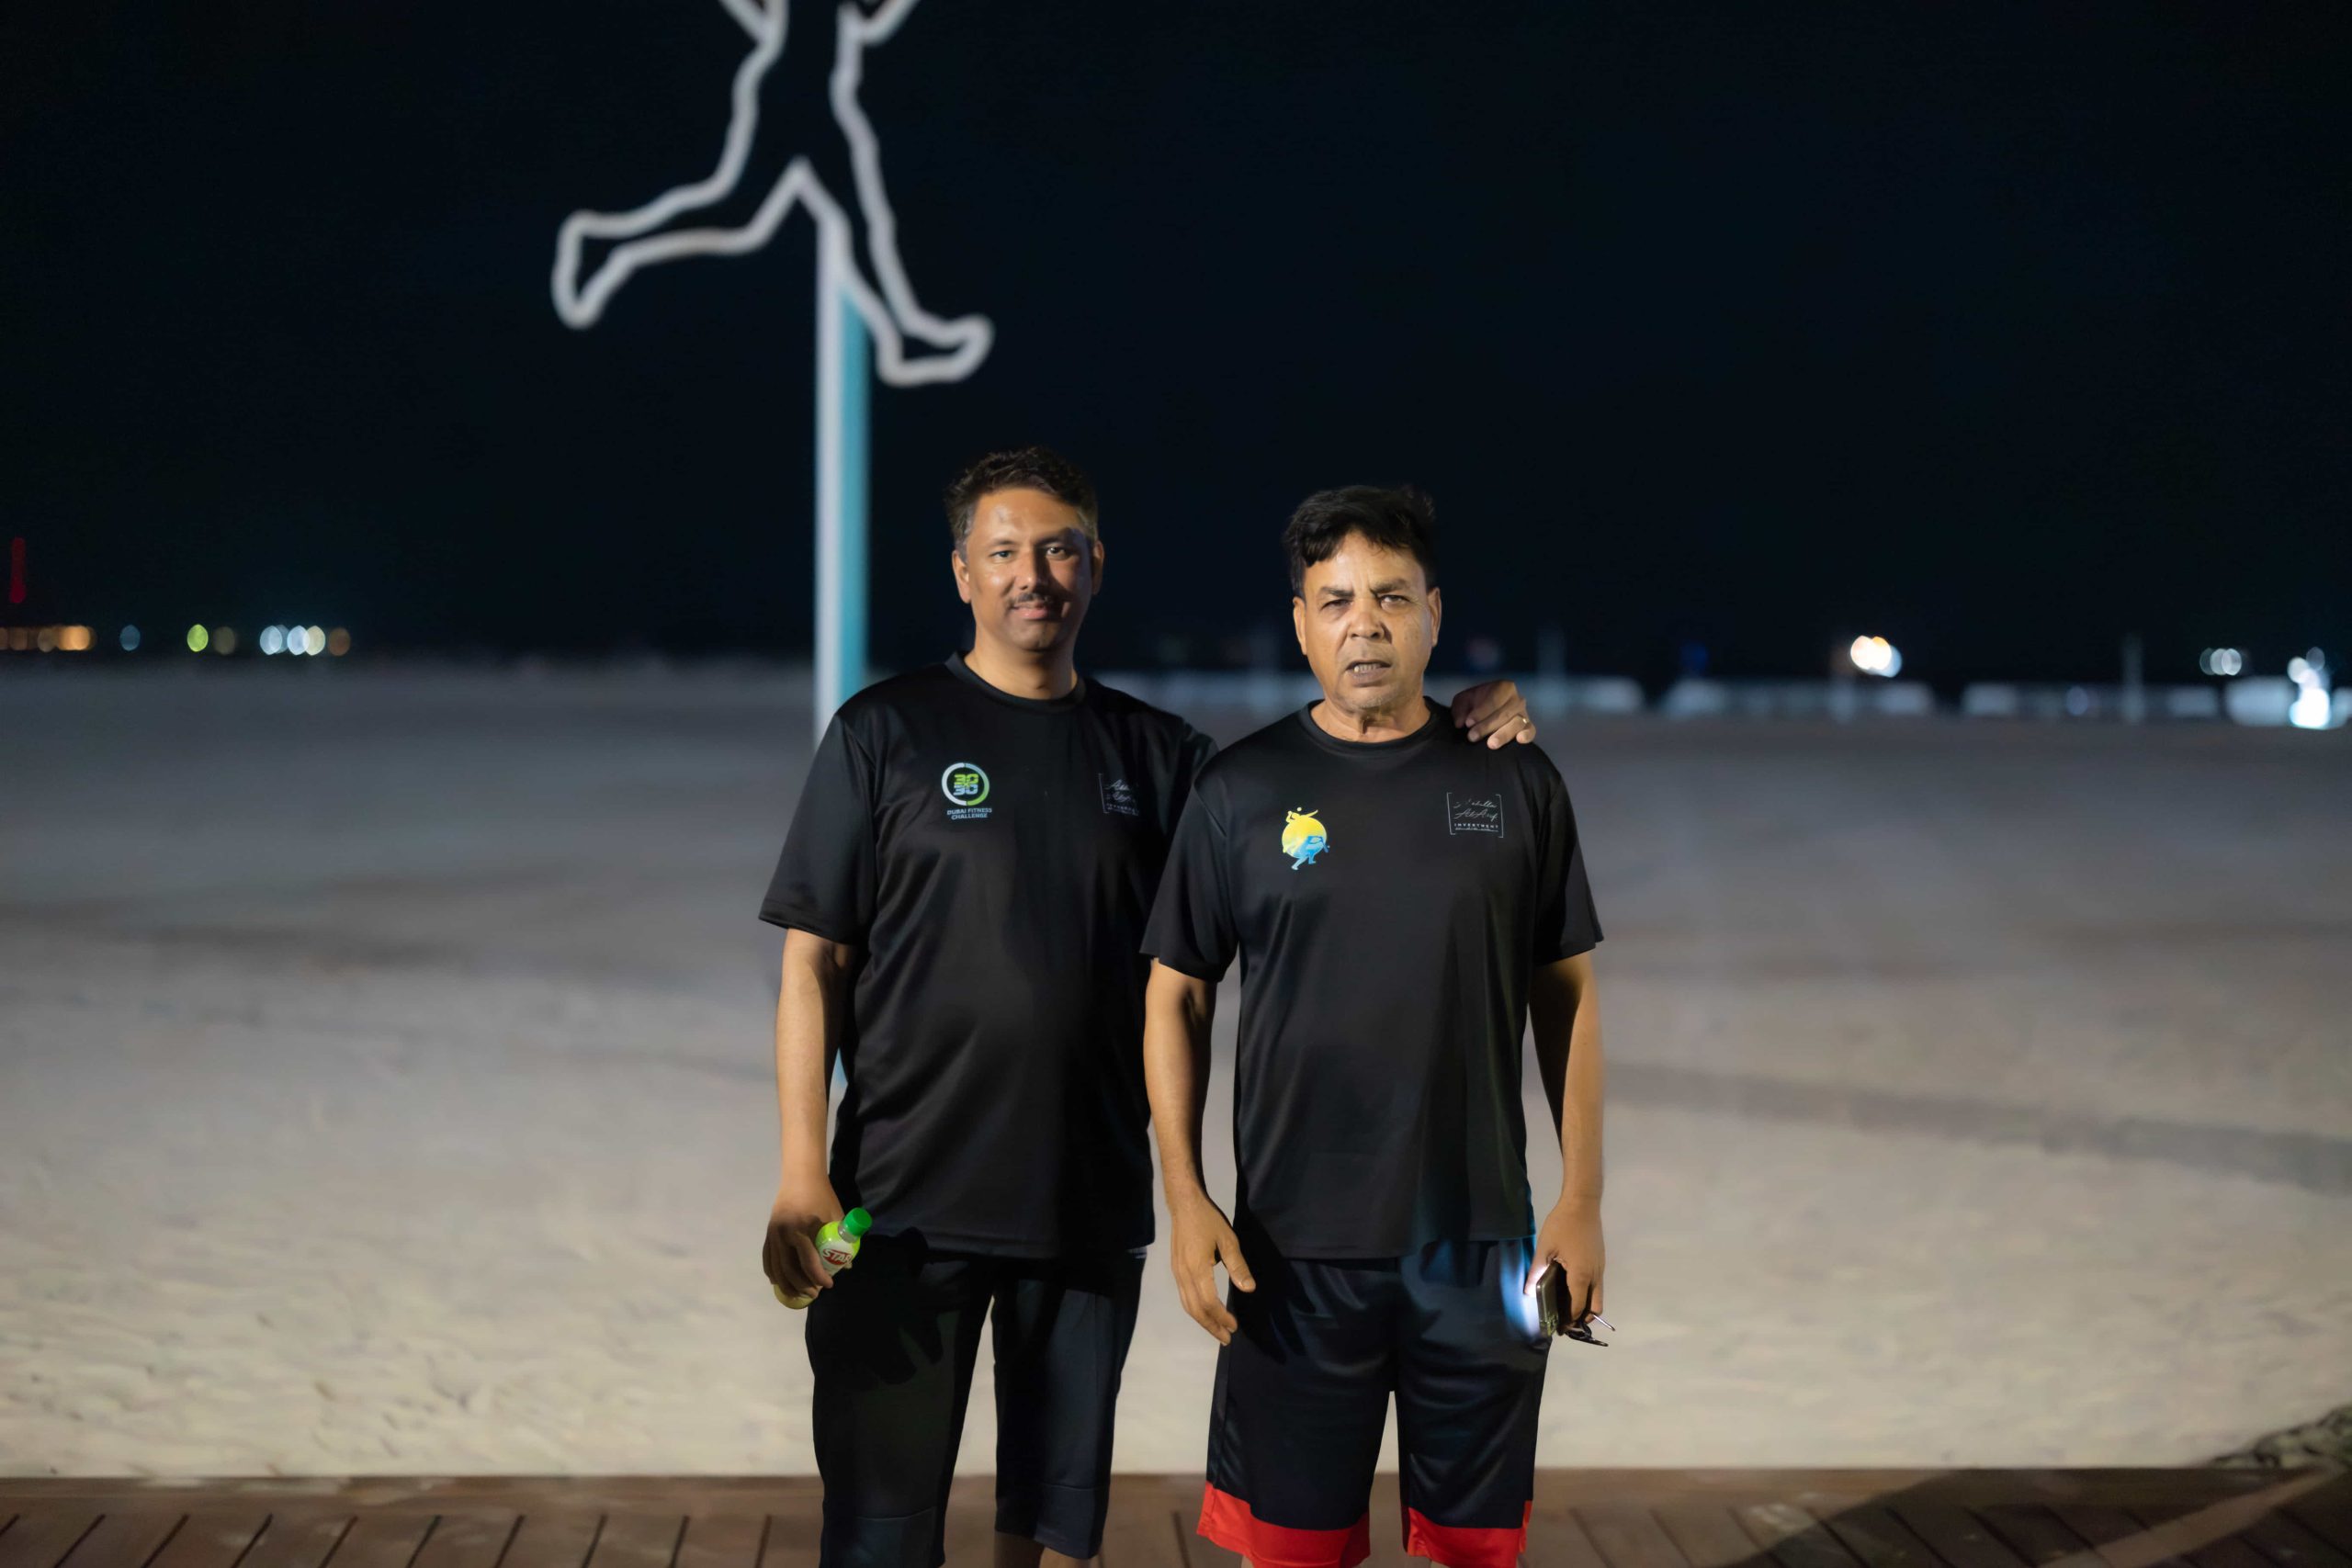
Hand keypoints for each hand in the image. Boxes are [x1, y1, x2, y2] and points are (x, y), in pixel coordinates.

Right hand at [765, 1177, 844, 1300]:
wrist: (800, 1177)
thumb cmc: (821, 1196)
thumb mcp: (835, 1216)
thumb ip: (841, 1240)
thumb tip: (847, 1265)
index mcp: (800, 1229)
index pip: (809, 1261)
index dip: (819, 1277)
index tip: (829, 1285)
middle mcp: (783, 1234)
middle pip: (789, 1269)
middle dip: (803, 1285)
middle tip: (815, 1293)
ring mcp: (772, 1234)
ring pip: (776, 1267)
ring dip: (787, 1284)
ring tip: (798, 1293)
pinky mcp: (768, 1233)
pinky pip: (767, 1258)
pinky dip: (772, 1272)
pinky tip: (778, 1282)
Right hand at [1168, 1191, 1254, 1344]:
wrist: (1184, 1204)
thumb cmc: (1208, 1220)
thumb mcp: (1228, 1240)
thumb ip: (1238, 1266)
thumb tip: (1249, 1289)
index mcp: (1197, 1269)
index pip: (1209, 1302)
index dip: (1222, 1317)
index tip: (1234, 1326)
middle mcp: (1184, 1275)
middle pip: (1195, 1310)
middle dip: (1211, 1326)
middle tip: (1226, 1339)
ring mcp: (1177, 1273)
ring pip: (1187, 1305)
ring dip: (1202, 1321)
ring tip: (1216, 1330)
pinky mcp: (1176, 1269)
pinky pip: (1184, 1297)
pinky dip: (1195, 1309)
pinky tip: (1205, 1311)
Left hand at [1452, 679, 1536, 747]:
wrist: (1483, 712)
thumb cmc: (1475, 704)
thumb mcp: (1463, 702)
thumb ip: (1459, 709)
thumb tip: (1460, 722)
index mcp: (1504, 687)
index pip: (1494, 699)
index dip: (1481, 711)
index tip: (1468, 723)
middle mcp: (1517, 699)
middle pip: (1504, 713)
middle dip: (1487, 726)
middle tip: (1472, 737)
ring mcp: (1524, 713)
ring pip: (1517, 723)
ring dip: (1503, 734)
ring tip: (1491, 744)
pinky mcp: (1528, 727)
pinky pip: (1531, 731)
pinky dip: (1527, 735)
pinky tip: (1519, 740)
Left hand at [1525, 1197, 1603, 1325]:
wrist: (1582, 1205)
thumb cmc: (1562, 1225)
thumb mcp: (1545, 1248)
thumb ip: (1537, 1271)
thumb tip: (1528, 1292)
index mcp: (1581, 1275)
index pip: (1578, 1306)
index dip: (1569, 1319)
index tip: (1559, 1328)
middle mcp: (1595, 1275)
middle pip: (1595, 1307)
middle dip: (1582, 1318)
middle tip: (1566, 1321)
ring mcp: (1600, 1268)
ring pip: (1598, 1296)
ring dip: (1587, 1306)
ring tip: (1568, 1307)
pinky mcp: (1600, 1261)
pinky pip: (1597, 1284)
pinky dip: (1588, 1293)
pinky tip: (1572, 1288)